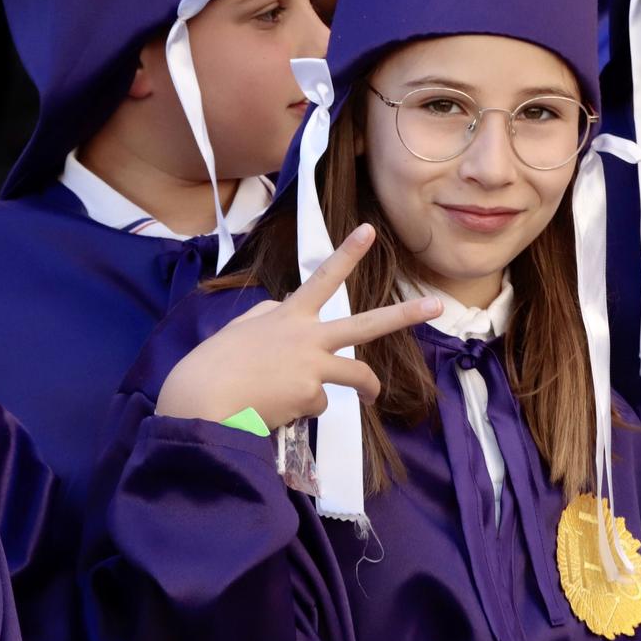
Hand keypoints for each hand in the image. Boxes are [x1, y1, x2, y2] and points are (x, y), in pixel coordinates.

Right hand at [154, 224, 438, 429]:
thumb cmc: (214, 365)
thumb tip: (285, 313)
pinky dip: (303, 409)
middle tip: (435, 305)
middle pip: (366, 325)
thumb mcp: (241, 329)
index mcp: (288, 315)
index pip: (323, 277)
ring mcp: (314, 366)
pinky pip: (318, 405)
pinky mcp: (312, 397)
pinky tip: (280, 409)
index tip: (369, 231)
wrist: (204, 399)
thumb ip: (269, 317)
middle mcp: (308, 336)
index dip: (347, 253)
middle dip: (404, 314)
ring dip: (369, 387)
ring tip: (372, 395)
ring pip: (358, 376)